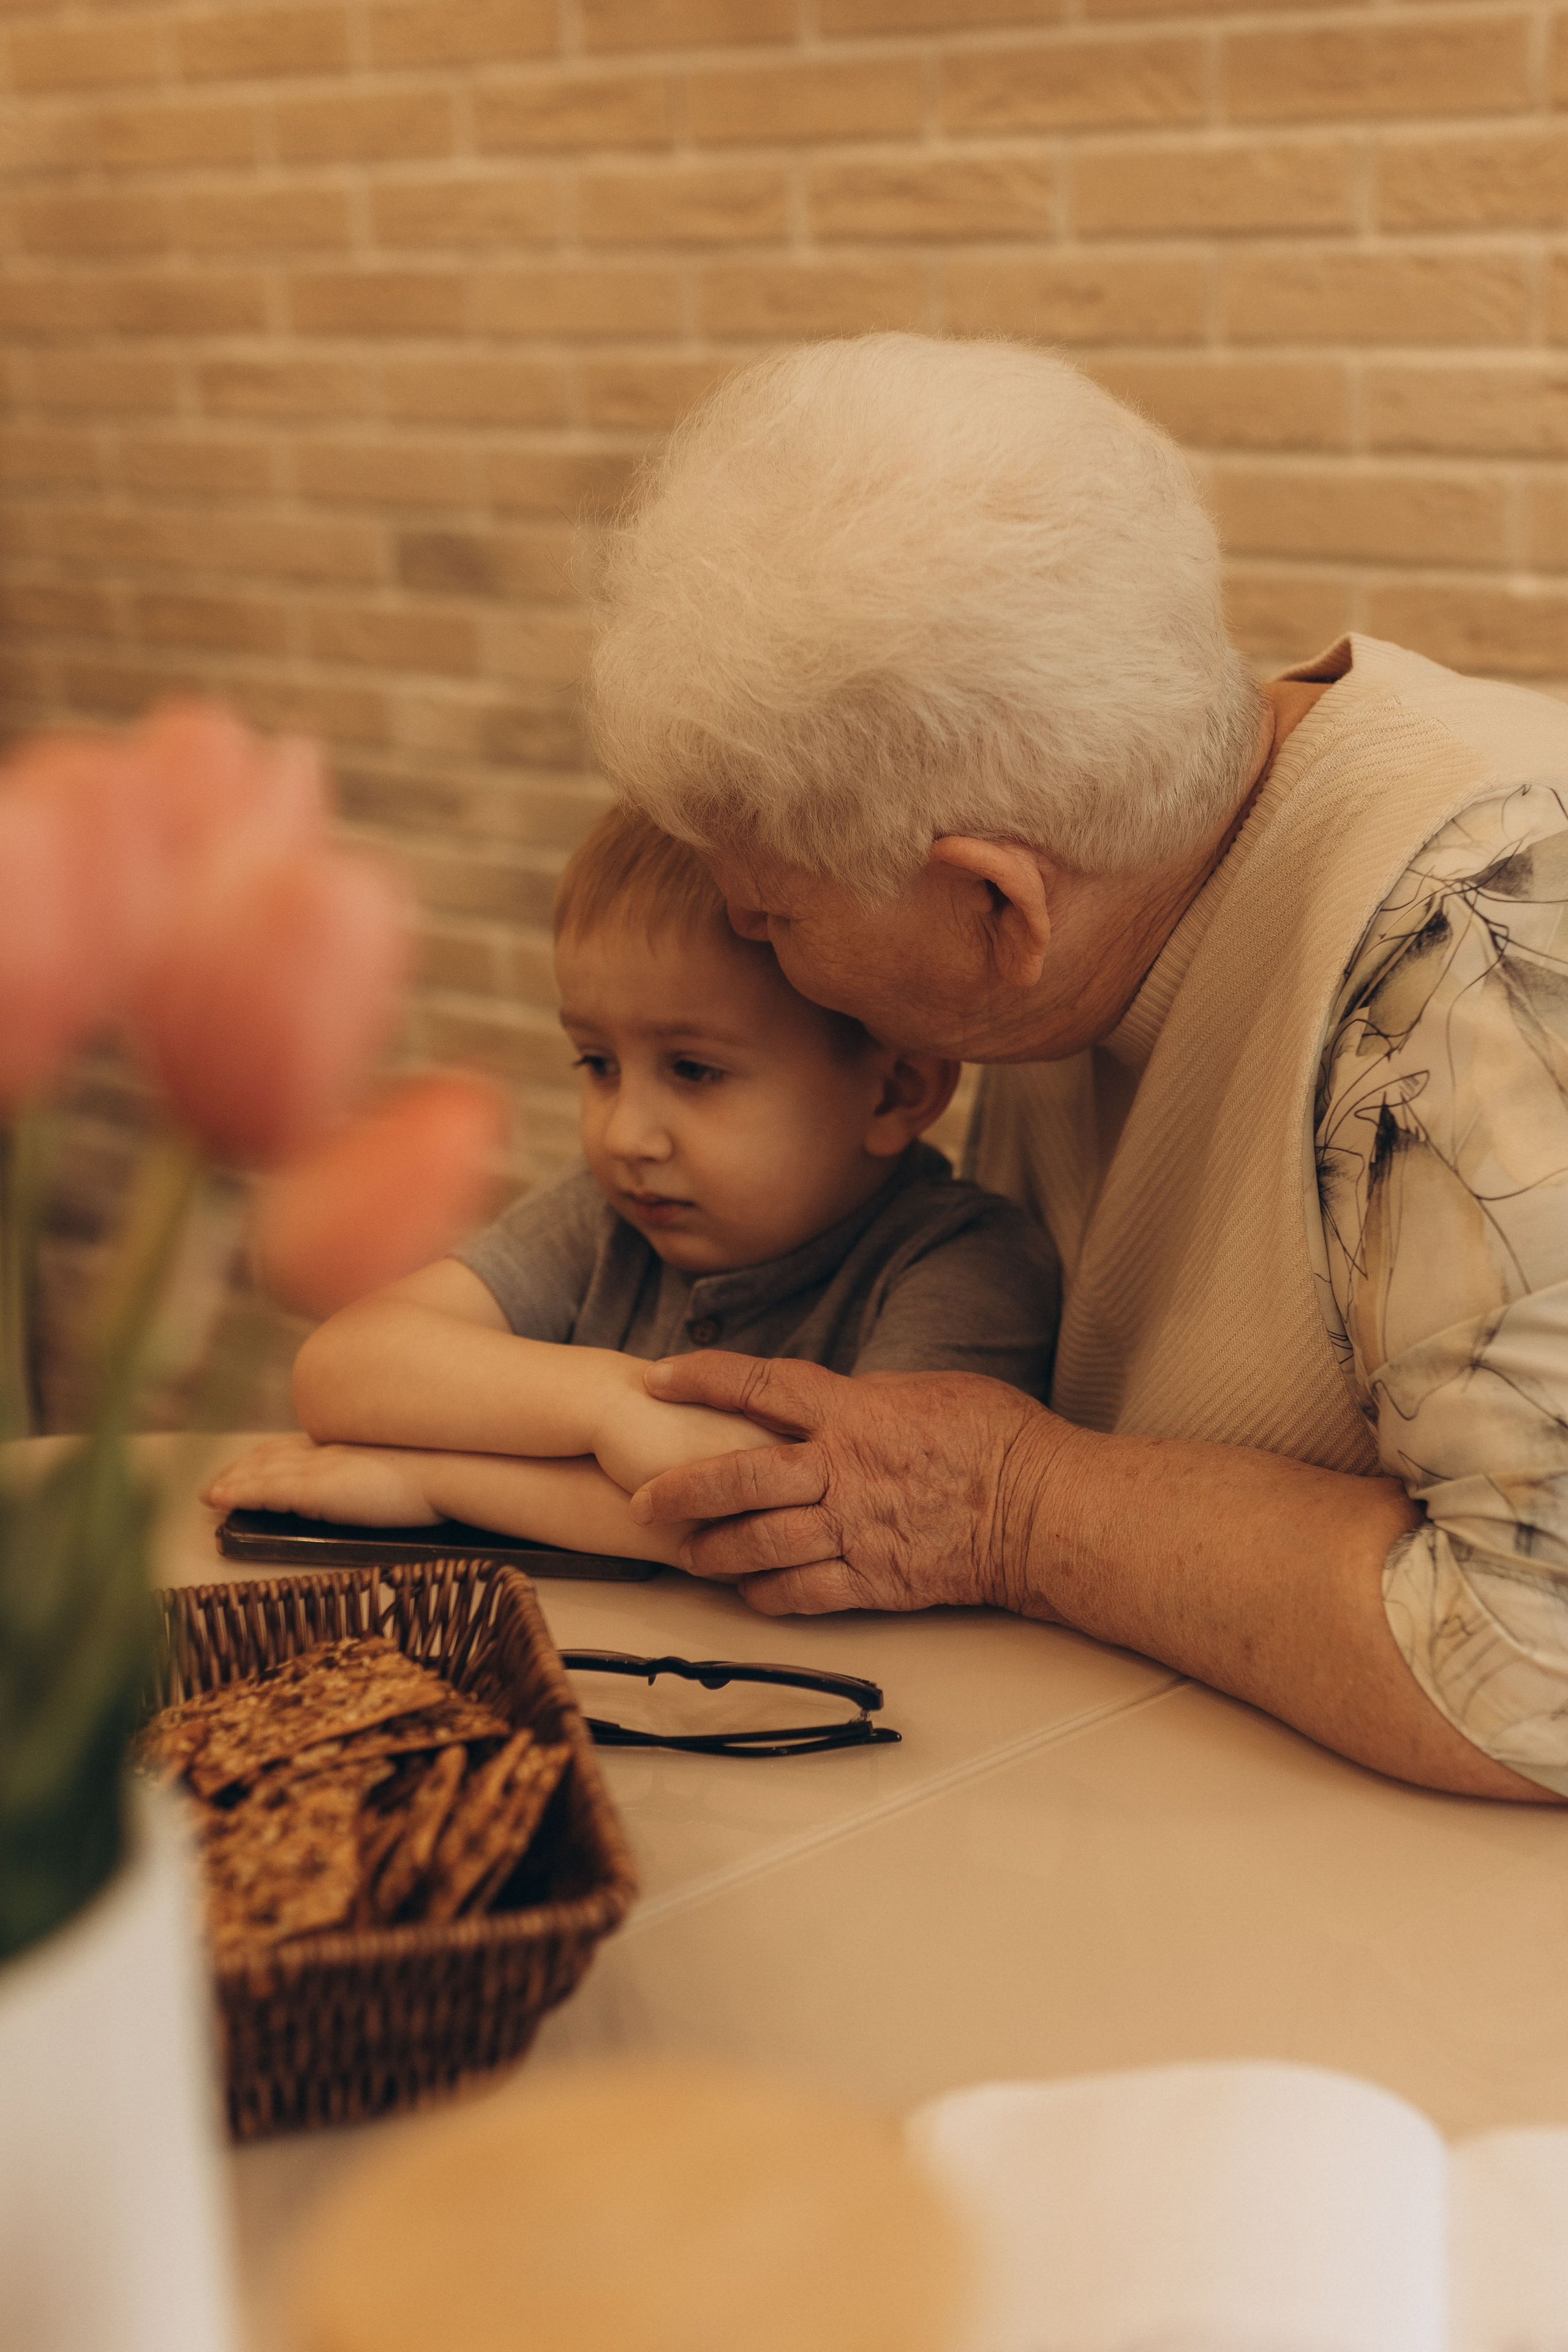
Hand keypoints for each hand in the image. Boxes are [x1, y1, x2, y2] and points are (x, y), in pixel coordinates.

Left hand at [200, 1433, 441, 1526]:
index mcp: (349, 1448)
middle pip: (273, 1455)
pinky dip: (239, 1491)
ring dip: (233, 1480)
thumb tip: (377, 1485)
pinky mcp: (317, 1489)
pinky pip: (266, 1489)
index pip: (299, 1448)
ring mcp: (321, 1468)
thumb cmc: (439, 1472)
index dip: (269, 1456)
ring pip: (264, 1471)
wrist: (449, 1468)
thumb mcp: (405, 1469)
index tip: (252, 1462)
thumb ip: (380, 1471)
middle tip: (219, 1481)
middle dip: (243, 1467)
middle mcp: (328, 1451)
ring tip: (210, 1493)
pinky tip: (220, 1498)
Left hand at [627, 1352, 1058, 1615]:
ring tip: (686, 1554)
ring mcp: (856, 1528)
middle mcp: (844, 1469)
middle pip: (740, 1477)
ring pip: (760, 1542)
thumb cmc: (997, 1439)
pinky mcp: (874, 1580)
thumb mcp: (925, 1390)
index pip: (758, 1386)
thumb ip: (863, 1399)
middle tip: (643, 1500)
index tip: (656, 1377)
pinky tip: (746, 1592)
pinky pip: (802, 1592)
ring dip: (714, 1550)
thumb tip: (824, 1405)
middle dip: (683, 1490)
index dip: (701, 1379)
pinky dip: (766, 1594)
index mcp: (856, 1410)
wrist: (1042, 1510)